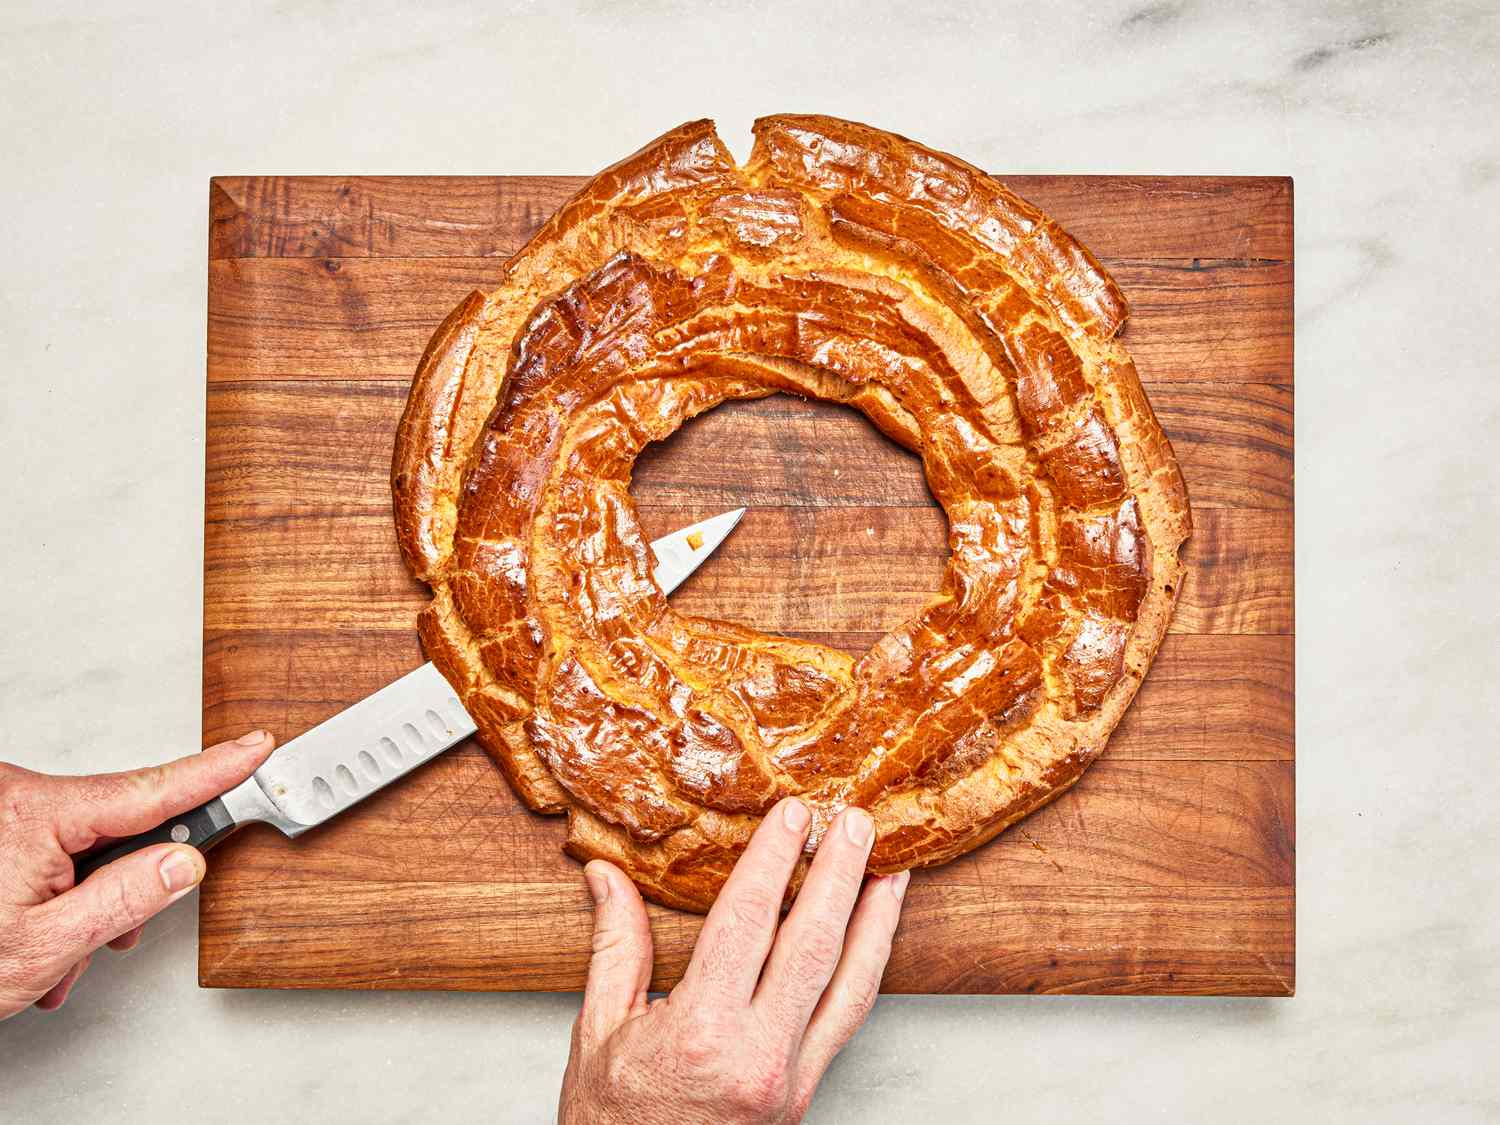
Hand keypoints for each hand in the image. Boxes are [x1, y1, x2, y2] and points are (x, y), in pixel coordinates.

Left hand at [0, 730, 275, 1018]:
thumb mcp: (46, 945)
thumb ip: (125, 898)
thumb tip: (182, 862)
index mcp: (34, 814)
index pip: (149, 789)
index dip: (213, 770)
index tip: (255, 748)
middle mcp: (13, 795)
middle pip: (114, 825)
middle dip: (122, 883)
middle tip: (112, 937)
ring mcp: (0, 805)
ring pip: (79, 843)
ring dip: (80, 898)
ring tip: (54, 954)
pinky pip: (47, 845)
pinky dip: (52, 891)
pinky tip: (34, 934)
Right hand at [559, 798, 908, 1123]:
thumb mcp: (598, 1033)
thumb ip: (615, 948)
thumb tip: (606, 877)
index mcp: (702, 1032)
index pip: (747, 923)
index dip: (774, 860)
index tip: (793, 814)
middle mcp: (759, 1055)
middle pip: (813, 945)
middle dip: (841, 875)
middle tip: (858, 821)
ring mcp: (792, 1077)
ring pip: (851, 984)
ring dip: (876, 920)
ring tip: (892, 868)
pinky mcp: (807, 1091)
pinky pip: (849, 1018)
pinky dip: (869, 968)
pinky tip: (874, 934)